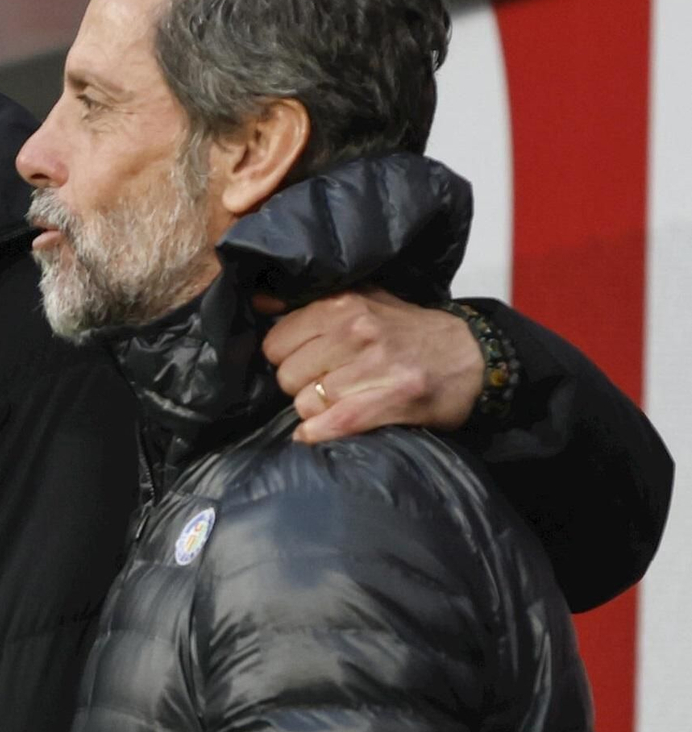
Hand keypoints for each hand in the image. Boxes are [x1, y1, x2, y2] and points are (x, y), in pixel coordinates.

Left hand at [257, 289, 483, 443]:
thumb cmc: (409, 330)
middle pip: (287, 375)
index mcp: (343, 304)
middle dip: (297, 386)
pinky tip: (316, 432)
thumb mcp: (364, 299)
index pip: (276, 341)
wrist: (472, 356)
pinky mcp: (391, 399)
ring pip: (306, 402)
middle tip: (319, 385)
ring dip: (313, 410)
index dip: (283, 357)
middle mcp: (356, 331)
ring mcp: (374, 367)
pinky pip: (333, 423)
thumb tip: (259, 303)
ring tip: (334, 403)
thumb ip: (312, 302)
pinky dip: (318, 432)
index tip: (300, 362)